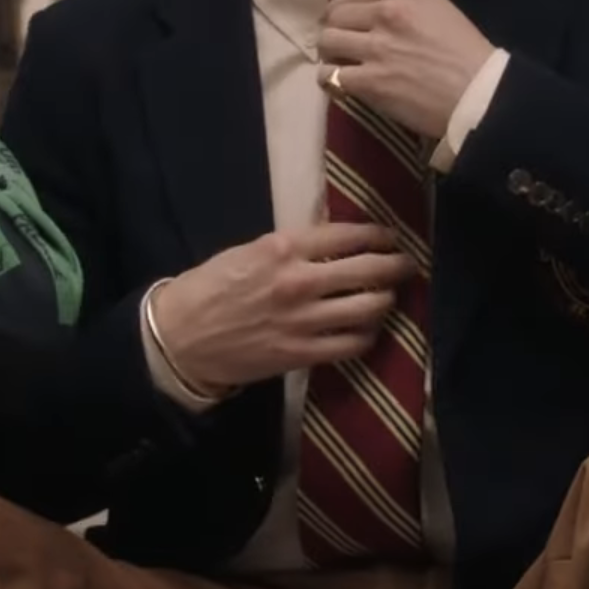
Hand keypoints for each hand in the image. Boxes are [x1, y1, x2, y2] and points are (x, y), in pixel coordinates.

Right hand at [153, 223, 415, 390]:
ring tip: (388, 296)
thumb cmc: (211, 287)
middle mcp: (300, 281)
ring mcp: (304, 320)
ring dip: (386, 299)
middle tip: (406, 265)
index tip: (389, 238)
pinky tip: (366, 329)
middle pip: (369, 269)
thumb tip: (334, 243)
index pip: (349, 235)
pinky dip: (368, 334)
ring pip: (369, 307)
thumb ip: (293, 247)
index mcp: (283, 247)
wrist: (182, 337)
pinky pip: (353, 343)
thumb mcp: (250, 251)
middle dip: (396, 265)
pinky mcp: (302, 353)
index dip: (378, 236)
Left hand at [317, 0, 495, 140]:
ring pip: (327, 41)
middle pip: (336, 14)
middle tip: (338, 42)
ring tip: (337, 62)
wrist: (481, 95)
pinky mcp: (370, 80)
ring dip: (329, 52)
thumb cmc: (470, 55)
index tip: (347, 21)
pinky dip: (329, 79)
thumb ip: (410, 3)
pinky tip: (339, 83)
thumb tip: (380, 8)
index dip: (346, 9)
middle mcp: (388, 12)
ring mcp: (377, 47)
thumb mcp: (443, 9)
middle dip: (333, 28)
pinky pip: (329, 75)